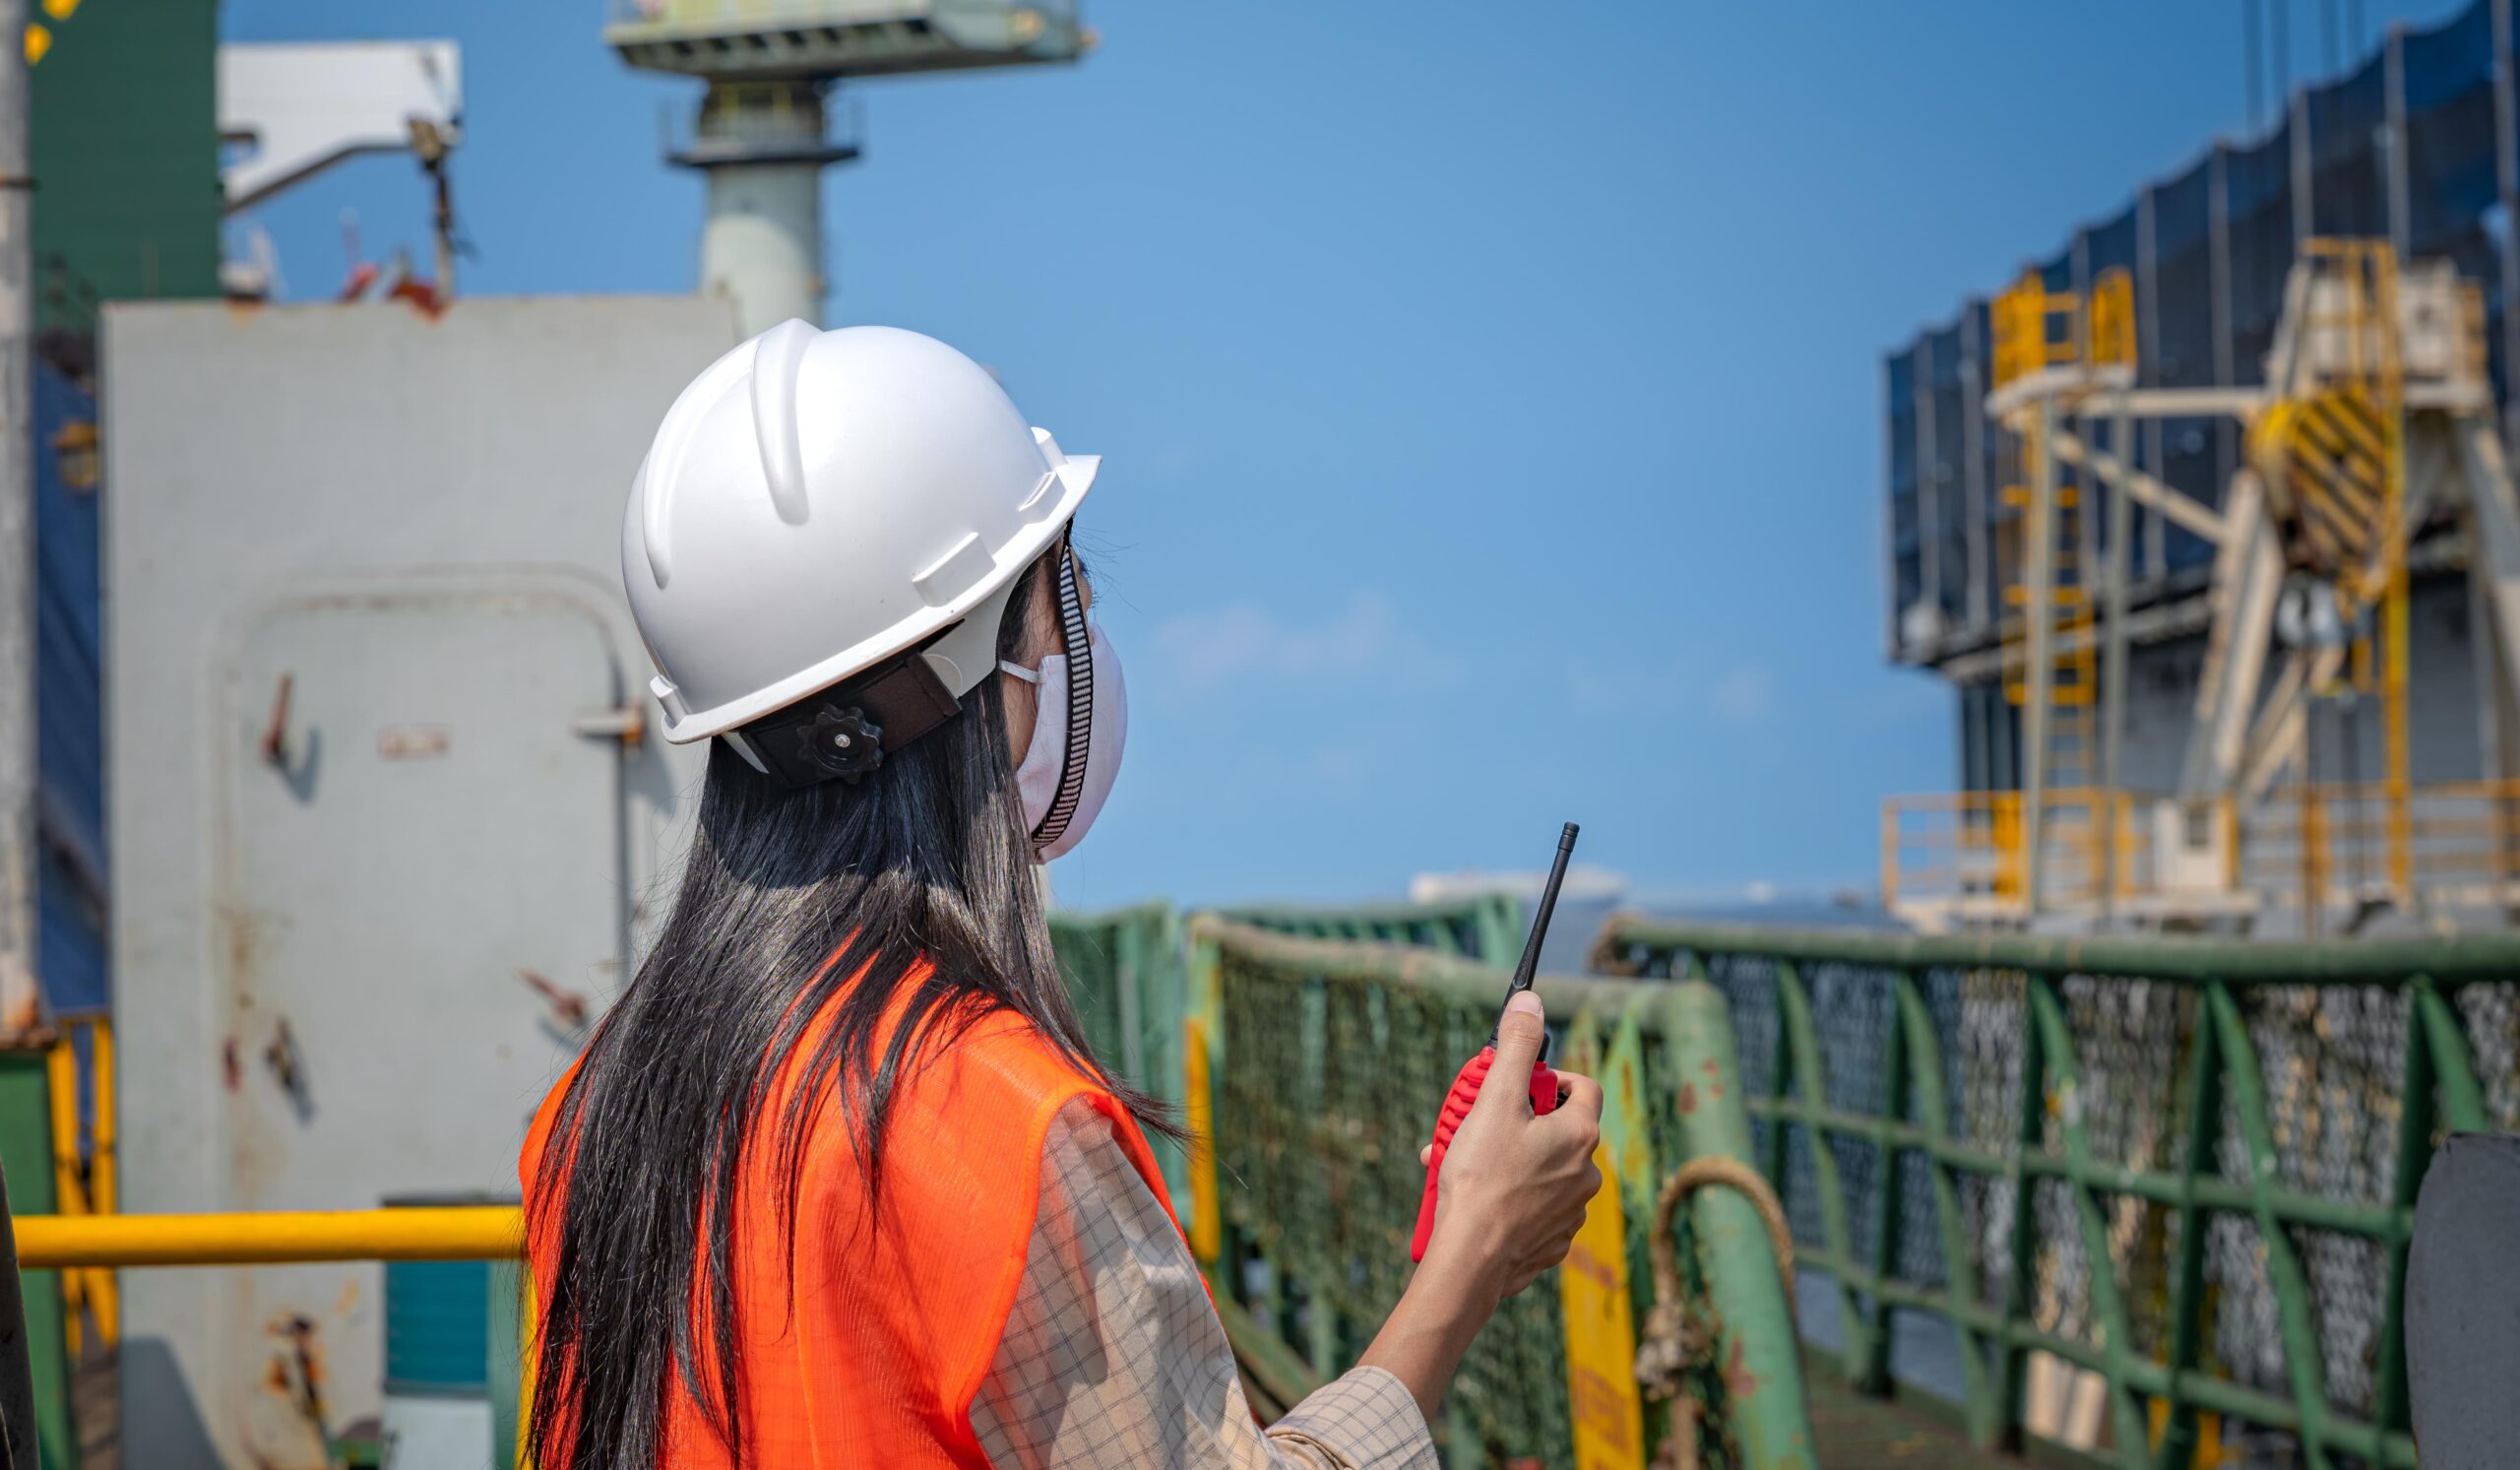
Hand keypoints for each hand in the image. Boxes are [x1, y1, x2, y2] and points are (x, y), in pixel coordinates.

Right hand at [1418, 991, 1603, 1302]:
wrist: (1471, 1260)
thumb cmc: (1481, 1178)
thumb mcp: (1495, 1101)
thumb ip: (1515, 1047)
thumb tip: (1530, 1002)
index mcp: (1581, 1134)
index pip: (1580, 1086)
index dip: (1545, 1078)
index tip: (1513, 1085)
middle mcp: (1587, 1173)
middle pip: (1554, 1128)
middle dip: (1512, 1121)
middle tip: (1474, 1125)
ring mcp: (1571, 1211)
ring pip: (1539, 1168)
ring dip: (1505, 1159)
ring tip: (1461, 1165)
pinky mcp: (1551, 1241)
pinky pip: (1532, 1207)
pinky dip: (1507, 1197)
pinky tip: (1475, 1199)